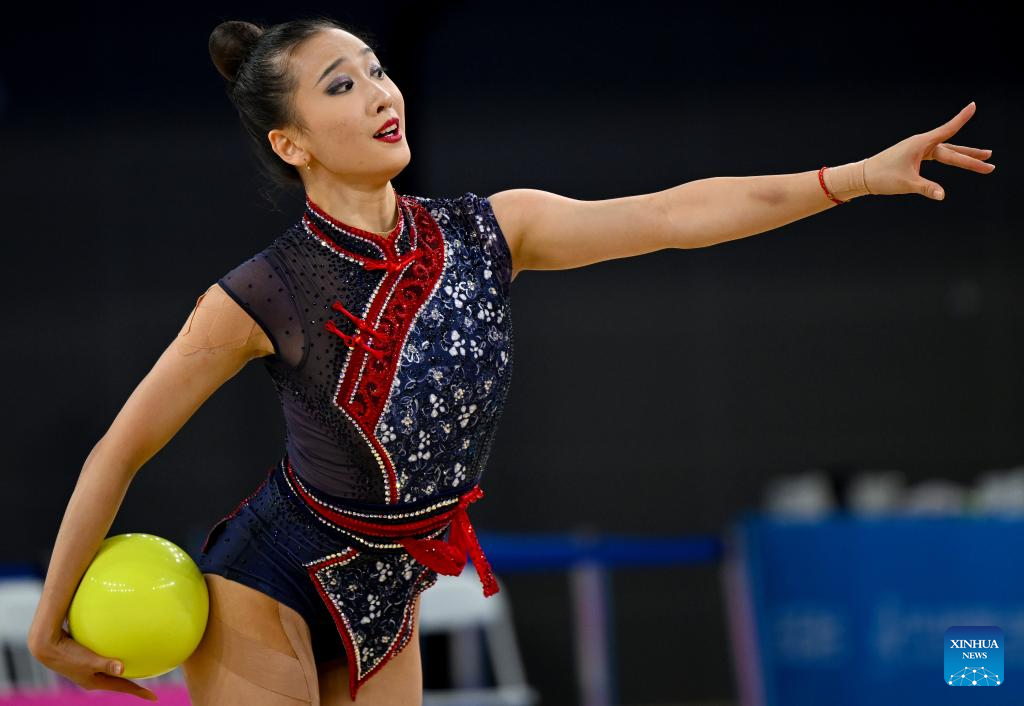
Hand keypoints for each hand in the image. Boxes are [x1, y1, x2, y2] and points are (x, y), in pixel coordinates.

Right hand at [29, 627, 158, 700]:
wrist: (45, 645)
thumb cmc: (66, 653)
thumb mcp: (87, 660)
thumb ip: (105, 664)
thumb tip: (123, 668)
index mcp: (94, 682)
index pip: (122, 688)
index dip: (138, 692)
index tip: (154, 697)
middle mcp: (92, 678)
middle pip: (118, 682)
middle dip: (133, 684)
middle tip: (149, 683)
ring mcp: (87, 669)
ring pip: (111, 671)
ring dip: (123, 670)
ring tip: (139, 666)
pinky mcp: (84, 659)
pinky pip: (105, 658)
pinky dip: (115, 656)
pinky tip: (122, 644)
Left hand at [863, 101, 994, 199]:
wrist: (863, 176)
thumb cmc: (882, 177)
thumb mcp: (906, 183)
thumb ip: (926, 188)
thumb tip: (942, 195)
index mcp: (920, 144)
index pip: (947, 130)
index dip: (961, 119)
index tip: (973, 105)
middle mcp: (921, 144)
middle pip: (952, 149)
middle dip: (971, 156)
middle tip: (990, 161)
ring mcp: (918, 150)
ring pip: (946, 152)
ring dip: (963, 157)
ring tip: (982, 160)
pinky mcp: (914, 156)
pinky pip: (937, 155)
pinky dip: (949, 157)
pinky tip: (956, 160)